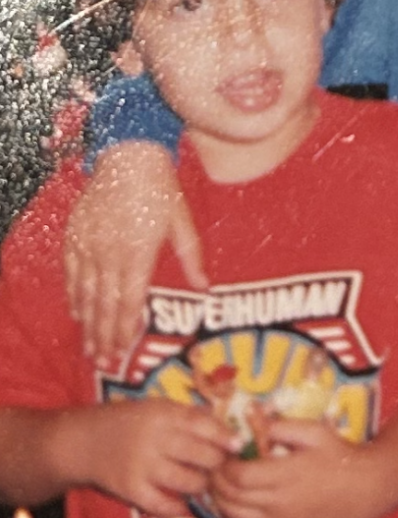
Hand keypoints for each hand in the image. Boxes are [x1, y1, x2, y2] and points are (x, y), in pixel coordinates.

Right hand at [64, 145, 205, 367]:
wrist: (127, 154)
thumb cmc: (160, 188)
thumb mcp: (182, 221)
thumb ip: (191, 256)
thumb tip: (205, 288)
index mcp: (139, 252)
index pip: (130, 302)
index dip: (126, 330)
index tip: (124, 352)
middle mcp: (110, 253)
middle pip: (105, 305)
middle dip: (104, 337)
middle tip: (103, 363)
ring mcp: (89, 245)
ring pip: (86, 294)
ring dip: (88, 323)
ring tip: (89, 347)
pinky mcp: (75, 236)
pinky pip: (71, 273)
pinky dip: (74, 295)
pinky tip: (76, 312)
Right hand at [75, 400, 230, 517]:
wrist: (85, 442)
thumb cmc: (129, 422)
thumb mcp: (157, 408)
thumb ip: (189, 417)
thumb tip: (228, 429)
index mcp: (162, 414)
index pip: (202, 425)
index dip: (224, 436)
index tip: (239, 445)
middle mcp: (154, 439)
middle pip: (201, 456)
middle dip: (218, 464)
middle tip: (224, 468)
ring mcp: (142, 467)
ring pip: (188, 482)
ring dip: (202, 485)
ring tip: (203, 483)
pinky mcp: (131, 490)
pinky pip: (164, 505)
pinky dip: (178, 508)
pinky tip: (183, 504)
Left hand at [211, 419, 370, 517]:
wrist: (363, 490)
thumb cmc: (338, 456)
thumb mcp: (312, 431)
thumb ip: (280, 425)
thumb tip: (252, 419)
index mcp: (284, 476)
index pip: (237, 476)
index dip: (222, 465)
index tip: (221, 453)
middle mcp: (278, 505)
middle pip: (230, 496)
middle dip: (216, 480)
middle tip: (214, 466)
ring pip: (234, 516)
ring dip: (222, 499)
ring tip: (222, 482)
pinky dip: (236, 516)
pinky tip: (238, 501)